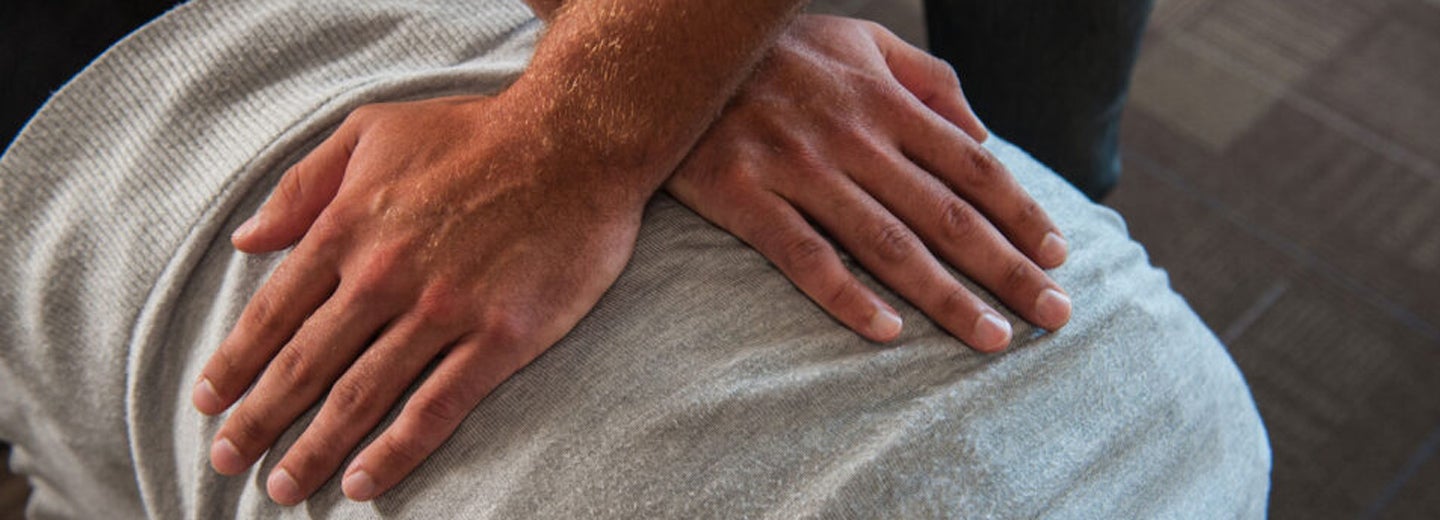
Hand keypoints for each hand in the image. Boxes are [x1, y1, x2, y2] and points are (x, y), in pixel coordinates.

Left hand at [192, 93, 646, 503]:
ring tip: (282, 489)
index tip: (207, 402)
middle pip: (304, 365)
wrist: (575, 140)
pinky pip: (436, 406)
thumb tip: (247, 240)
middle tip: (227, 460)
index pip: (273, 312)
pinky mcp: (498, 338)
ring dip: (314, 448)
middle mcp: (384, 277)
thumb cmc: (474, 132)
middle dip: (258, 421)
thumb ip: (303, 185)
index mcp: (348, 229)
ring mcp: (442, 312)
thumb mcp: (371, 130)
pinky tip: (363, 483)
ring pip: (361, 396)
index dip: (234, 364)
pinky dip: (395, 451)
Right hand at [666, 16, 1070, 350]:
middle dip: (1007, 268)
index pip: (971, 166)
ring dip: (946, 296)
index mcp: (882, 99)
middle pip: (945, 214)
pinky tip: (888, 333)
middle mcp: (850, 135)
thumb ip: (925, 79)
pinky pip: (802, 256)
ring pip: (886, 244)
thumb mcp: (858, 39)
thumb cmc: (774, 51)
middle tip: (1054, 314)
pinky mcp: (741, 195)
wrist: (666, 53)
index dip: (1021, 213)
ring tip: (992, 337)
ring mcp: (795, 167)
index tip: (1060, 255)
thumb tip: (982, 136)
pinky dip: (847, 297)